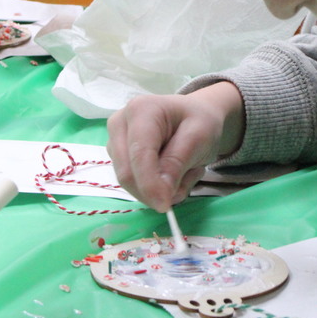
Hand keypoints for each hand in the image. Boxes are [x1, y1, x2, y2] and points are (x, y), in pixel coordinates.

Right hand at [107, 83, 245, 211]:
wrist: (197, 116)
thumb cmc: (200, 121)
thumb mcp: (199, 137)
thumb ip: (177, 163)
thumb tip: (161, 194)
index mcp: (140, 111)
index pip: (139, 155)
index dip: (150, 184)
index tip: (164, 206)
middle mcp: (119, 124)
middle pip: (127, 173)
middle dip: (157, 189)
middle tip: (188, 181)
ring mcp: (116, 142)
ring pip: (130, 183)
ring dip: (162, 188)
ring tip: (187, 169)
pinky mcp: (119, 159)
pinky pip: (135, 185)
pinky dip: (158, 187)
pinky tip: (176, 171)